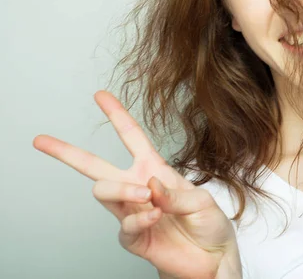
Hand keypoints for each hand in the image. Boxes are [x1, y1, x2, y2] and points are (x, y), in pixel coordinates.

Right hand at [33, 90, 240, 278]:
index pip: (131, 137)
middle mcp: (137, 187)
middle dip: (67, 152)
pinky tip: (156, 216)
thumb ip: (175, 193)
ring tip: (145, 196)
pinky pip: (125, 225)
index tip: (100, 95)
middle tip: (42, 140)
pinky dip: (140, 218)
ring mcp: (131, 212)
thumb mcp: (201, 201)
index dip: (117, 115)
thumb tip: (148, 186)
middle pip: (94, 165)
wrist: (212, 256)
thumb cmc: (208, 223)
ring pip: (103, 191)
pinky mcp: (133, 237)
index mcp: (154, 169)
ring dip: (122, 190)